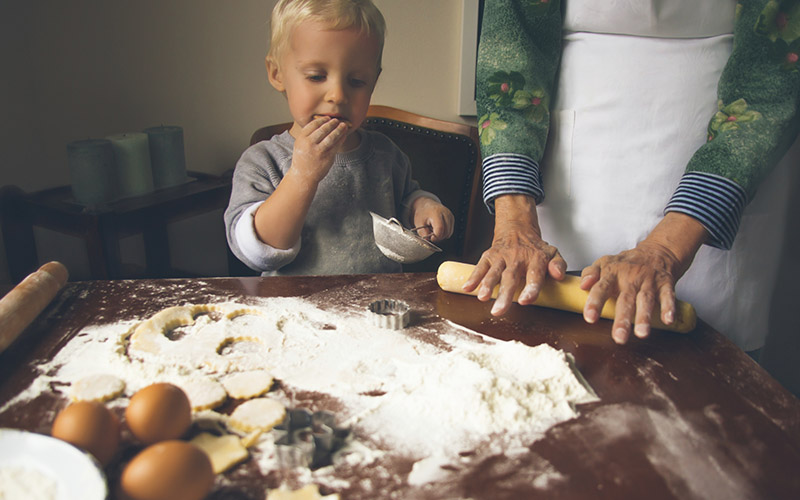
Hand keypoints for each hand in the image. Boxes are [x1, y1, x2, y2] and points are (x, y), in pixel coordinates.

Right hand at [291, 116, 348, 184]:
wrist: (303, 176)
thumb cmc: (303, 158)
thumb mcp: (300, 144)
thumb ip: (309, 134)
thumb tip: (323, 122)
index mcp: (301, 139)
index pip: (313, 125)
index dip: (322, 120)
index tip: (327, 118)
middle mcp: (309, 144)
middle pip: (323, 129)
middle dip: (332, 123)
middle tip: (337, 120)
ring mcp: (319, 151)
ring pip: (332, 136)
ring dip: (339, 129)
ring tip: (343, 125)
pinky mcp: (327, 157)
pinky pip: (337, 145)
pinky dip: (341, 138)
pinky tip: (344, 135)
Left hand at [410, 197, 454, 241]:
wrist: (426, 205)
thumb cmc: (423, 213)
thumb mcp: (419, 223)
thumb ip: (423, 233)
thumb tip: (428, 240)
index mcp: (436, 213)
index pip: (440, 228)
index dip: (436, 236)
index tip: (431, 238)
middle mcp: (445, 213)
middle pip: (446, 232)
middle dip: (438, 237)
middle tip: (431, 234)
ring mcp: (450, 216)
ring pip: (449, 233)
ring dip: (441, 235)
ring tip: (434, 230)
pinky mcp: (452, 218)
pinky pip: (450, 231)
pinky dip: (444, 232)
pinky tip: (438, 228)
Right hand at [462, 195, 565, 315]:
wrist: (517, 229)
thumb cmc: (535, 248)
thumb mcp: (553, 253)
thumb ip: (558, 265)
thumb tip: (559, 275)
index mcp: (535, 259)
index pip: (534, 275)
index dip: (530, 289)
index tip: (526, 301)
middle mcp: (517, 258)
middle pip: (510, 278)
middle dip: (504, 294)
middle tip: (499, 310)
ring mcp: (501, 257)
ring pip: (493, 272)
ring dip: (486, 285)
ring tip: (482, 298)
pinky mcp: (488, 256)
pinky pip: (480, 266)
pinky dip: (473, 277)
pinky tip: (467, 288)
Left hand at [580, 212, 707, 343]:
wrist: (656, 251)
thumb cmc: (626, 264)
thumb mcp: (604, 263)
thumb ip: (590, 273)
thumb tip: (582, 285)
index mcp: (613, 273)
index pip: (601, 288)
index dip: (595, 303)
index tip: (590, 318)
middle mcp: (630, 278)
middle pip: (625, 300)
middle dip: (622, 319)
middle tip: (618, 337)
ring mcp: (649, 281)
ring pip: (646, 300)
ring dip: (644, 317)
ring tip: (641, 334)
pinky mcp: (665, 283)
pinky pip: (668, 296)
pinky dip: (669, 307)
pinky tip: (667, 320)